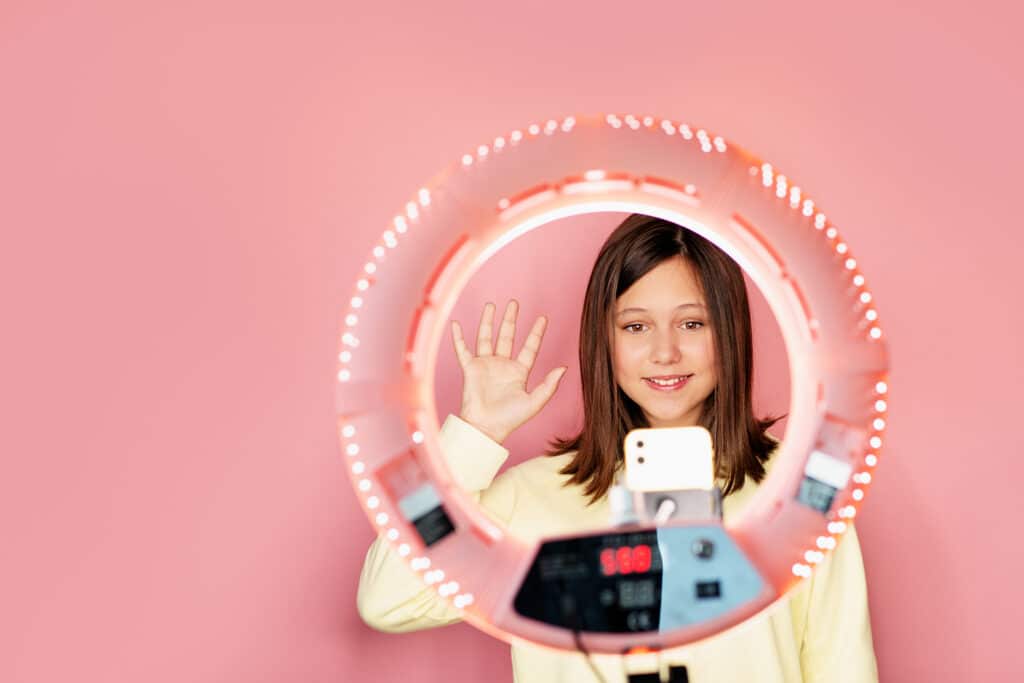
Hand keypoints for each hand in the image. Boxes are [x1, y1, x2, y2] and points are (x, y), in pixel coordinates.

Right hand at [451, 300, 566, 443]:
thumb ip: (549, 385)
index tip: (543, 318)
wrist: (486, 427)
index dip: (536, 333)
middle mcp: (502, 365)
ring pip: (486, 337)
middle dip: (511, 320)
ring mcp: (485, 366)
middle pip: (507, 337)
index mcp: (518, 372)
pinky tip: (456, 324)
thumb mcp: (534, 402)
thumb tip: (563, 368)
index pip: (529, 348)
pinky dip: (458, 337)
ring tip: (491, 305)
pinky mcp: (470, 369)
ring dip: (488, 322)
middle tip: (514, 303)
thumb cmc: (509, 419)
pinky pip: (462, 350)